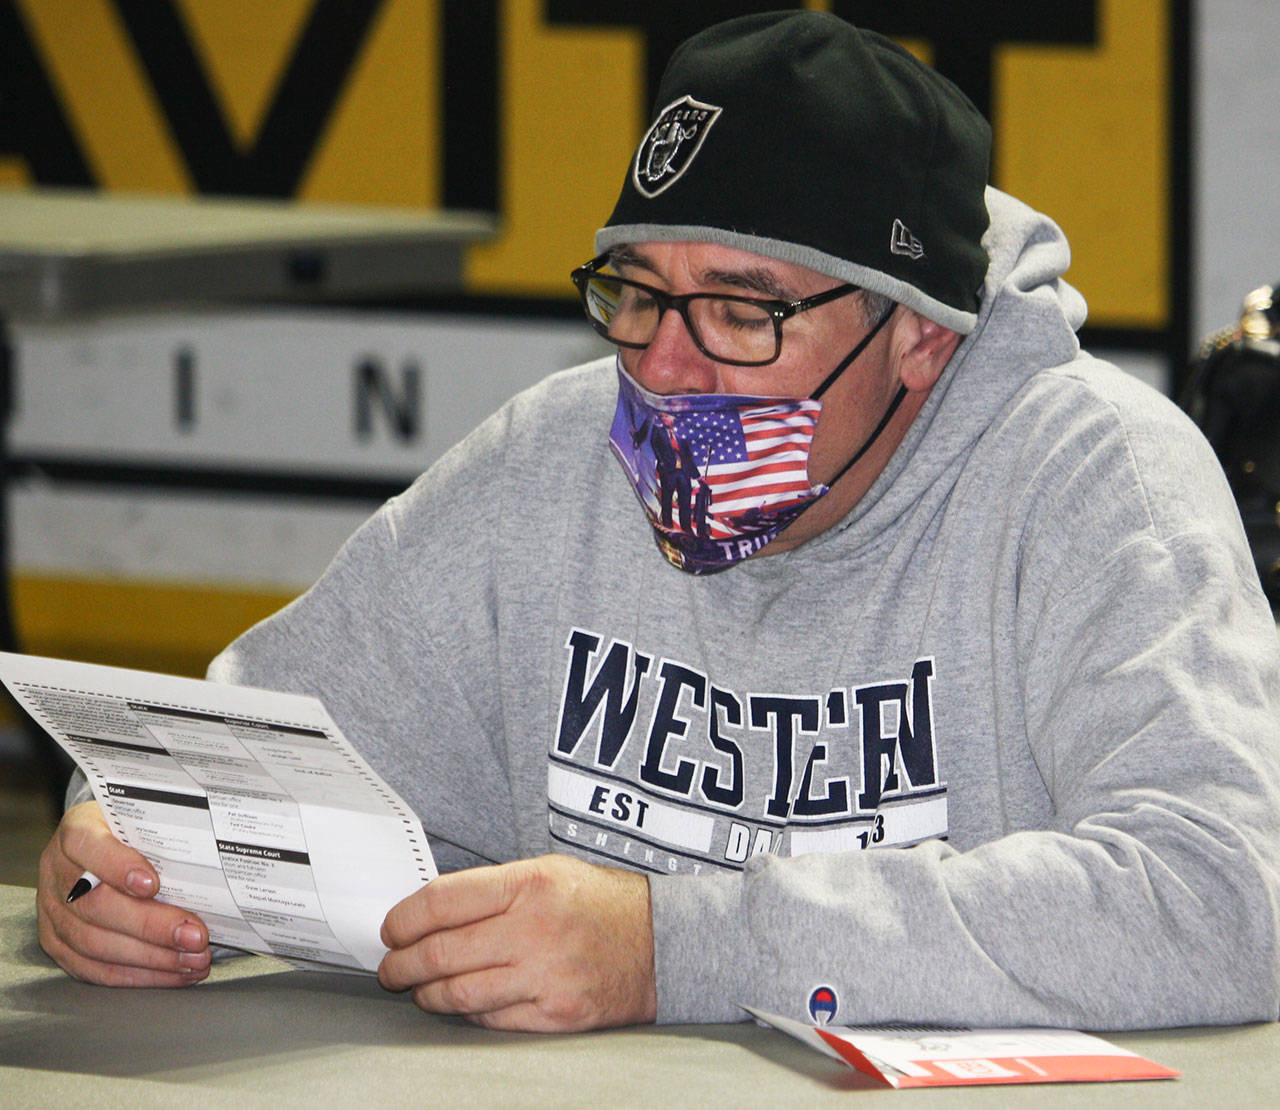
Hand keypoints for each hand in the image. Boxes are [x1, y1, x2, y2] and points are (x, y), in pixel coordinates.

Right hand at [36, 800, 210, 986]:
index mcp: (76, 832)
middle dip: (151, 926)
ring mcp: (52, 912)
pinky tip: (174, 973)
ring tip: (193, 959)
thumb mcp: (141, 815)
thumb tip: (211, 843)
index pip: (89, 846)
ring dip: (151, 957)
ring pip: (95, 943)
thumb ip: (163, 829)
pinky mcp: (57, 943)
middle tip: (195, 936)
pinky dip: (139, 975)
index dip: (118, 867)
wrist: (98, 842)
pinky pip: (95, 968)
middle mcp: (58, 873)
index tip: (153, 884)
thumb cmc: (130, 829)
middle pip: (96, 905)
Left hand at [378, 854, 656, 1031]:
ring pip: (459, 994)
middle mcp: (535, 929)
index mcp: (529, 884)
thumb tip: (428, 912)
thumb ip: (492, 889)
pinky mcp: (557, 1015)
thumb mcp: (548, 871)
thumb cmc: (598, 903)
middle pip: (441, 953)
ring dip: (426, 995)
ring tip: (418, 989)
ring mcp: (547, 976)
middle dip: (402, 964)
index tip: (391, 930)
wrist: (662, 943)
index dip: (404, 919)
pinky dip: (467, 1013)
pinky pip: (491, 1020)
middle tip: (391, 967)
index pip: (442, 902)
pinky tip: (461, 1003)